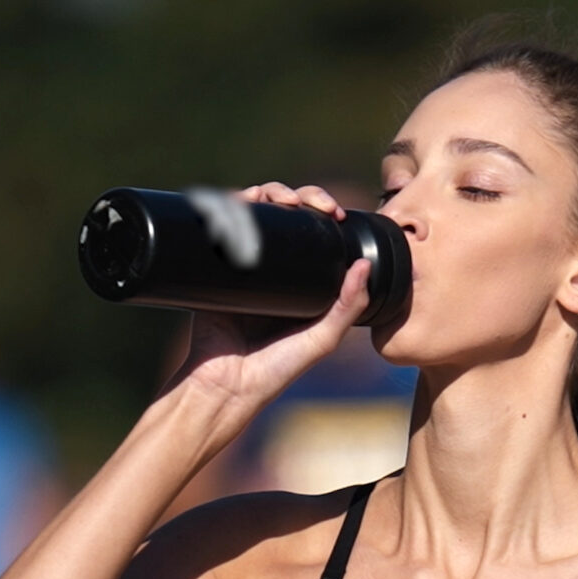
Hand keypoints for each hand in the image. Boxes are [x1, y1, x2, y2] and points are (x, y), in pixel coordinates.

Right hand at [167, 182, 371, 411]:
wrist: (224, 385)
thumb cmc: (274, 371)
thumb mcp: (320, 340)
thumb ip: (347, 309)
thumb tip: (365, 265)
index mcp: (301, 282)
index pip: (313, 233)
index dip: (322, 211)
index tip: (333, 212)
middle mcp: (273, 270)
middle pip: (283, 216)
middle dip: (296, 195)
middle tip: (308, 204)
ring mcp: (241, 267)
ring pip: (253, 214)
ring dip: (265, 193)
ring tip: (276, 198)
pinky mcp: (212, 269)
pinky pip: (218, 228)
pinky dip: (225, 206)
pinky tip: (239, 199)